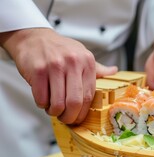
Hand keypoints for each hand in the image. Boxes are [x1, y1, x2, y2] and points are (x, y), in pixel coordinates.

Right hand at [0, 28, 116, 123]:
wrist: (34, 37)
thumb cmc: (61, 50)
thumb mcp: (82, 55)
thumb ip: (97, 68)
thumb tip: (114, 71)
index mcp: (87, 62)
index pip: (89, 96)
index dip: (82, 113)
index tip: (78, 119)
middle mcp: (73, 63)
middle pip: (74, 102)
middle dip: (69, 117)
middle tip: (65, 118)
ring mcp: (55, 66)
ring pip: (57, 103)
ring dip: (54, 112)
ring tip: (53, 109)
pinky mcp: (38, 70)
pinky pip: (41, 97)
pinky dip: (42, 104)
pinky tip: (43, 100)